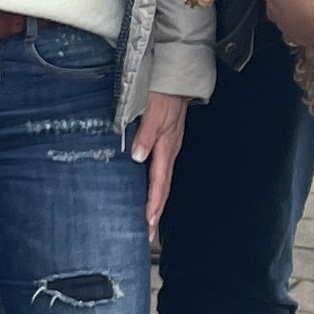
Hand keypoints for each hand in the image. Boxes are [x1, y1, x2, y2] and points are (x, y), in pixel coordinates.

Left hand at [131, 91, 189, 235]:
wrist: (175, 78)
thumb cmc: (164, 94)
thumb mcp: (154, 112)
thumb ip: (146, 134)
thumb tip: (138, 157)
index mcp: (166, 148)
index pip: (159, 183)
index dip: (153, 204)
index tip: (148, 223)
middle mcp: (168, 151)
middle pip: (161, 189)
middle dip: (155, 213)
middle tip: (148, 236)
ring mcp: (167, 148)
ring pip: (160, 182)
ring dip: (155, 203)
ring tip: (147, 223)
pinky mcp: (163, 143)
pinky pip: (159, 171)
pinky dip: (154, 187)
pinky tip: (147, 194)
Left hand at [261, 0, 313, 53]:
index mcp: (275, 0)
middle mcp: (281, 20)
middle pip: (273, 11)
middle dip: (279, 2)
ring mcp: (296, 35)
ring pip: (288, 31)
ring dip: (292, 24)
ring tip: (302, 16)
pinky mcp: (312, 45)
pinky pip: (310, 51)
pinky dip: (311, 50)